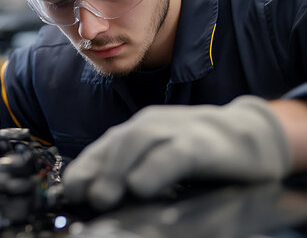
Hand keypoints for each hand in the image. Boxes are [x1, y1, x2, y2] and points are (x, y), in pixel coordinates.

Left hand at [62, 95, 291, 210]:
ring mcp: (178, 130)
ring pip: (140, 140)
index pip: (101, 148)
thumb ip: (131, 173)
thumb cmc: (201, 152)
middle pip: (117, 142)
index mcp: (138, 131)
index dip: (82, 169)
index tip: (70, 193)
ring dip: (117, 169)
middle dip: (97, 171)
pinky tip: (142, 187)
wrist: (255, 134)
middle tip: (86, 199)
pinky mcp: (204, 143)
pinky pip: (175, 153)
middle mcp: (153, 125)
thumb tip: (98, 199)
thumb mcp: (159, 160)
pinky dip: (155, 169)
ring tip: (105, 198)